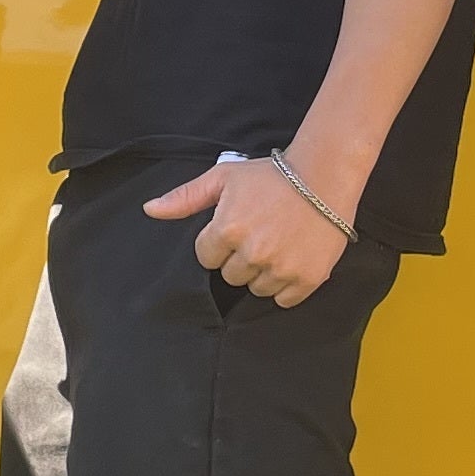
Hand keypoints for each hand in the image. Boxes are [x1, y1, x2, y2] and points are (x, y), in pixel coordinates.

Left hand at [144, 153, 346, 306]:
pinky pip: (284, 299)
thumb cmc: (271, 176)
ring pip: (256, 289)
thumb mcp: (223, 178)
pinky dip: (286, 285)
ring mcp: (281, 268)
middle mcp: (252, 253)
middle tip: (260, 234)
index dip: (219, 242)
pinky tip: (292, 259)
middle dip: (240, 258)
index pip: (207, 257)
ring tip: (278, 244)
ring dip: (263, 272)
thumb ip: (185, 197)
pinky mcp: (307, 279)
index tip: (238, 227)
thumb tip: (150, 209)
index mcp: (227, 230)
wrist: (324, 176)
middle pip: (231, 276)